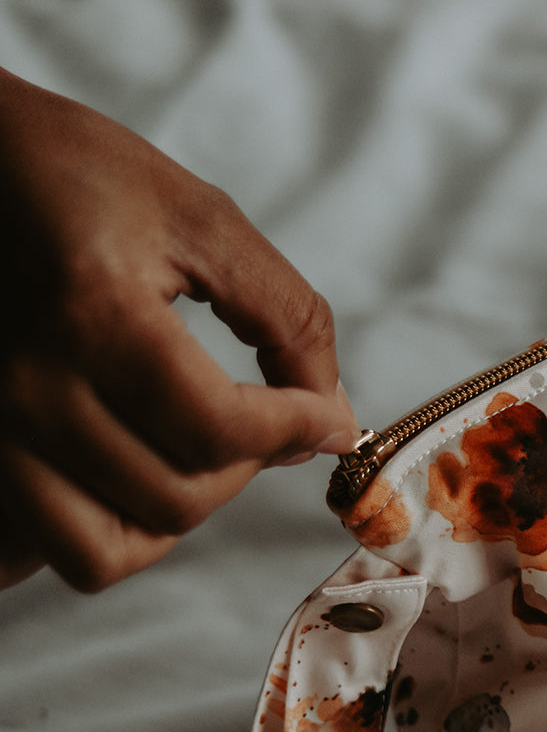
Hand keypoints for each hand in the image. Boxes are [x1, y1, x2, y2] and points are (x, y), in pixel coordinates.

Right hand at [0, 69, 358, 591]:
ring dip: (174, 514)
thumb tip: (331, 417)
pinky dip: (92, 535)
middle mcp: (24, 390)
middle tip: (258, 419)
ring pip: (104, 551)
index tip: (326, 419)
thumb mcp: (203, 221)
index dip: (297, 430)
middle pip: (175, 499)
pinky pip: (32, 554)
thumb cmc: (78, 176)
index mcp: (91, 318)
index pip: (220, 430)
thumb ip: (289, 319)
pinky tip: (122, 481)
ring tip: (194, 454)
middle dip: (245, 467)